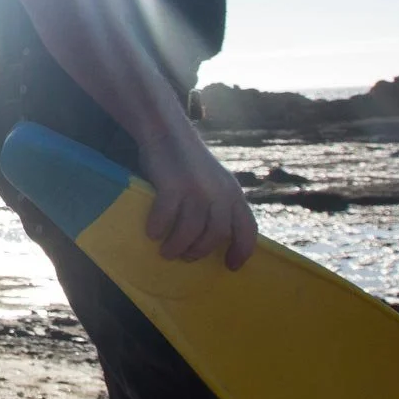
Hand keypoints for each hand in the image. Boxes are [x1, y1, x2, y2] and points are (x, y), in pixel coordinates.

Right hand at [136, 128, 258, 269]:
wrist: (167, 132)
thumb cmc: (188, 161)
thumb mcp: (214, 181)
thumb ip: (219, 204)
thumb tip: (213, 238)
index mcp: (234, 193)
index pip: (247, 229)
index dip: (242, 251)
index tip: (231, 266)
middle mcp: (220, 193)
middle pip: (216, 235)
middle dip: (199, 252)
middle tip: (185, 257)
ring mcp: (197, 190)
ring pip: (191, 232)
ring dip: (177, 247)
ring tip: (166, 252)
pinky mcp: (174, 186)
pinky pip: (166, 218)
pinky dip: (158, 229)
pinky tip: (151, 232)